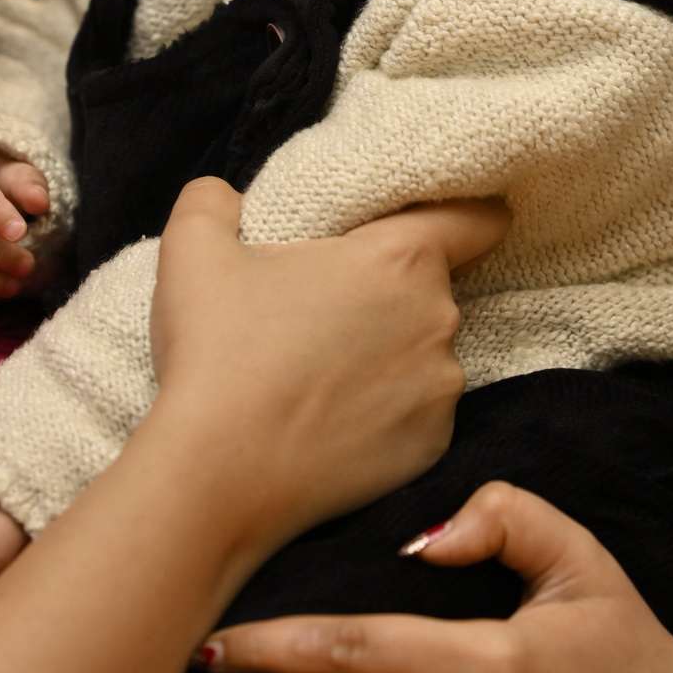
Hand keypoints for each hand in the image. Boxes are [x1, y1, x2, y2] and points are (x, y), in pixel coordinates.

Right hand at [149, 181, 506, 553]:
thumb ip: (214, 201)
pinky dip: (387, 411)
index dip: (464, 215)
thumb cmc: (216, 353)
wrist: (217, 476)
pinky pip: (419, 411)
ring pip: (426, 352)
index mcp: (401, 258)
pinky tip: (333, 421)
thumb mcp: (194, 251)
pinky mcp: (432, 446)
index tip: (437, 224)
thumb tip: (226, 197)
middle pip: (434, 287)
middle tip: (323, 310)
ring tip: (320, 374)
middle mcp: (439, 318)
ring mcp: (441, 388)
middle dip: (390, 291)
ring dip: (389, 352)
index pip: (478, 218)